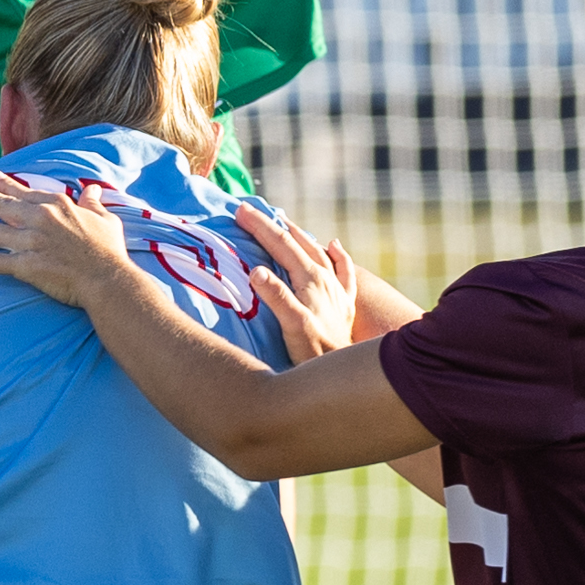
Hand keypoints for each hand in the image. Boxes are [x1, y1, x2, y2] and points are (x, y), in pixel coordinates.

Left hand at [0, 173, 129, 303]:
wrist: (106, 278)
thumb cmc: (108, 250)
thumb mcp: (104, 218)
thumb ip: (93, 202)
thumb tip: (91, 189)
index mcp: (56, 204)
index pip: (24, 191)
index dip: (6, 184)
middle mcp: (38, 218)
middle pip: (1, 204)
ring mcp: (28, 241)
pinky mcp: (23, 265)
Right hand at [235, 205, 356, 361]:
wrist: (344, 373)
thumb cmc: (315, 351)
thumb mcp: (292, 325)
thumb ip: (276, 296)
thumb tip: (256, 270)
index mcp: (310, 279)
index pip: (280, 244)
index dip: (260, 225)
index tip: (240, 210)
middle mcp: (325, 278)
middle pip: (296, 243)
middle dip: (271, 225)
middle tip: (251, 211)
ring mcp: (336, 290)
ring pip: (317, 251)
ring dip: (299, 235)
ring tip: (285, 222)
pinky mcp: (345, 304)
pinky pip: (344, 271)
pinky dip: (338, 255)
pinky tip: (334, 245)